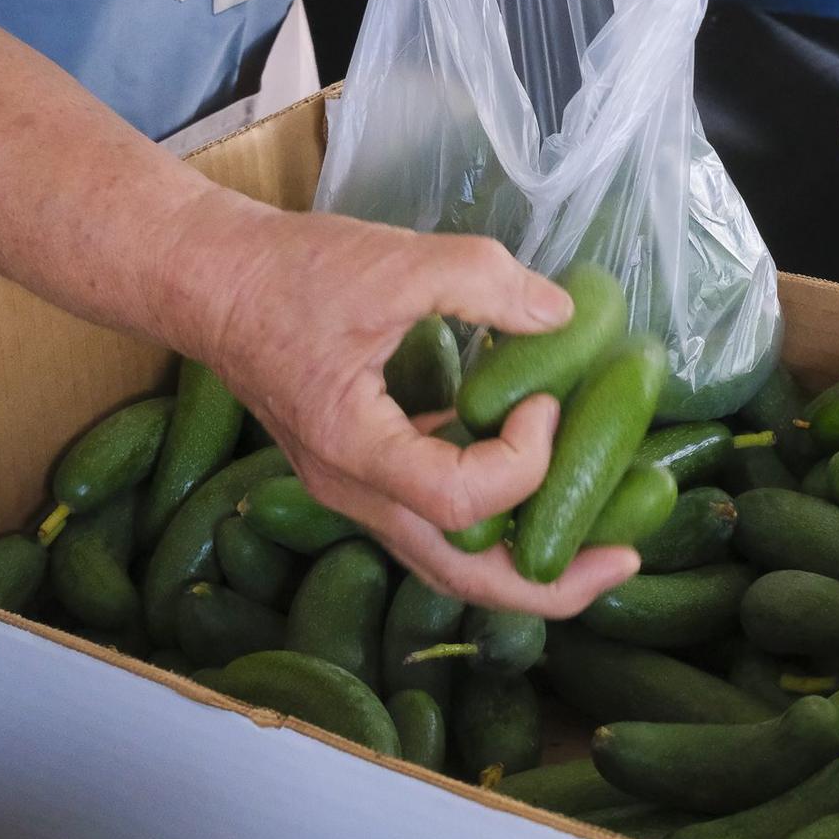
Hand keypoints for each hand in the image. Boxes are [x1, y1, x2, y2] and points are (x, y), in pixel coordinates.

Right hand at [161, 188, 639, 614]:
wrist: (213, 281)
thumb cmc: (293, 270)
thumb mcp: (394, 259)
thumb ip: (481, 281)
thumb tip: (564, 316)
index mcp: (353, 450)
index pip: (458, 499)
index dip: (524, 459)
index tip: (546, 395)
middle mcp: (352, 492)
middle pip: (459, 574)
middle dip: (551, 579)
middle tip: (626, 559)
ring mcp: (356, 492)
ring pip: (449, 560)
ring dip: (527, 559)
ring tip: (602, 541)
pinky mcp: (367, 473)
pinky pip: (438, 519)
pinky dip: (496, 515)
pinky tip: (543, 479)